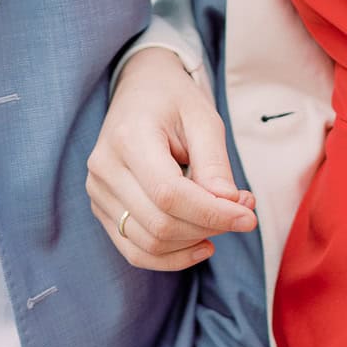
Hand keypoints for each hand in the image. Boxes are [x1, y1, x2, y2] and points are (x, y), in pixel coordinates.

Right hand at [86, 47, 256, 271]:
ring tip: (222, 221)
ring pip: (148, 243)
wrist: (139, 89)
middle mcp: (105, 168)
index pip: (170, 195)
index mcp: (128, 138)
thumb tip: (230, 208)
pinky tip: (201, 243)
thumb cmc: (173, 100)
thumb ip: (215, 165)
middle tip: (242, 212)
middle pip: (160, 224)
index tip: (249, 216)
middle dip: (209, 227)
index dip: (212, 214)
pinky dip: (171, 257)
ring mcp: (98, 191)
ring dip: (193, 242)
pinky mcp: (101, 209)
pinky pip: (135, 250)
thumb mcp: (204, 119)